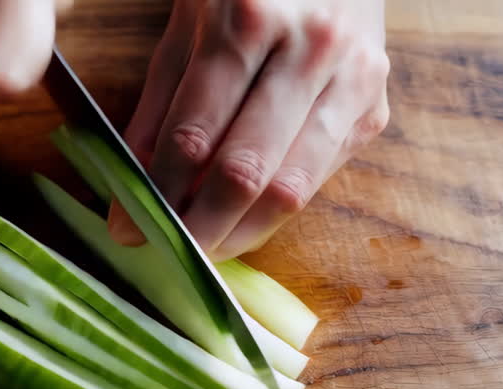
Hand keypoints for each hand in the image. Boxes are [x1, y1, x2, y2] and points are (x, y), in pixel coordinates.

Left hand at [114, 0, 390, 259]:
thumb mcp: (189, 22)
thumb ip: (160, 105)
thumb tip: (134, 186)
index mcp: (250, 20)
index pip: (194, 136)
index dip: (158, 193)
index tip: (127, 227)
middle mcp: (312, 50)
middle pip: (247, 172)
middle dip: (199, 228)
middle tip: (167, 251)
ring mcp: (354, 82)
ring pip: (292, 190)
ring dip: (240, 232)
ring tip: (203, 246)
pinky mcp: (375, 110)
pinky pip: (318, 179)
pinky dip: (275, 208)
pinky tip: (243, 217)